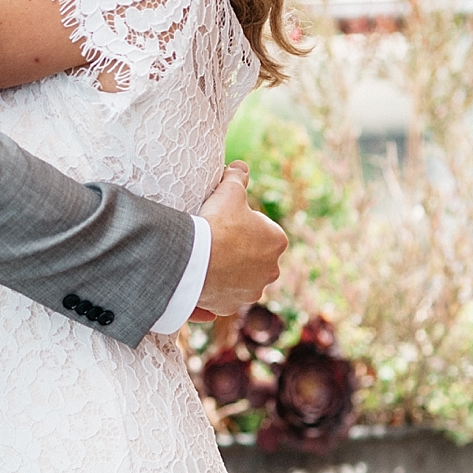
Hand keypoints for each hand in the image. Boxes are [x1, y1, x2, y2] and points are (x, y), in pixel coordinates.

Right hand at [195, 165, 286, 316]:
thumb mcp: (229, 191)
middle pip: (255, 256)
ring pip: (240, 278)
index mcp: (277, 242)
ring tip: (207, 258)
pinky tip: (201, 277)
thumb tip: (241, 166)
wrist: (195, 259)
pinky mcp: (230, 306)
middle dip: (240, 249)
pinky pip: (223, 295)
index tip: (228, 219)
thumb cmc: (217, 223)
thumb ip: (238, 177)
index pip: (264, 229)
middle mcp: (271, 271)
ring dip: (228, 271)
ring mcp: (251, 292)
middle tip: (216, 237)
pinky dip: (214, 288)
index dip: (244, 222)